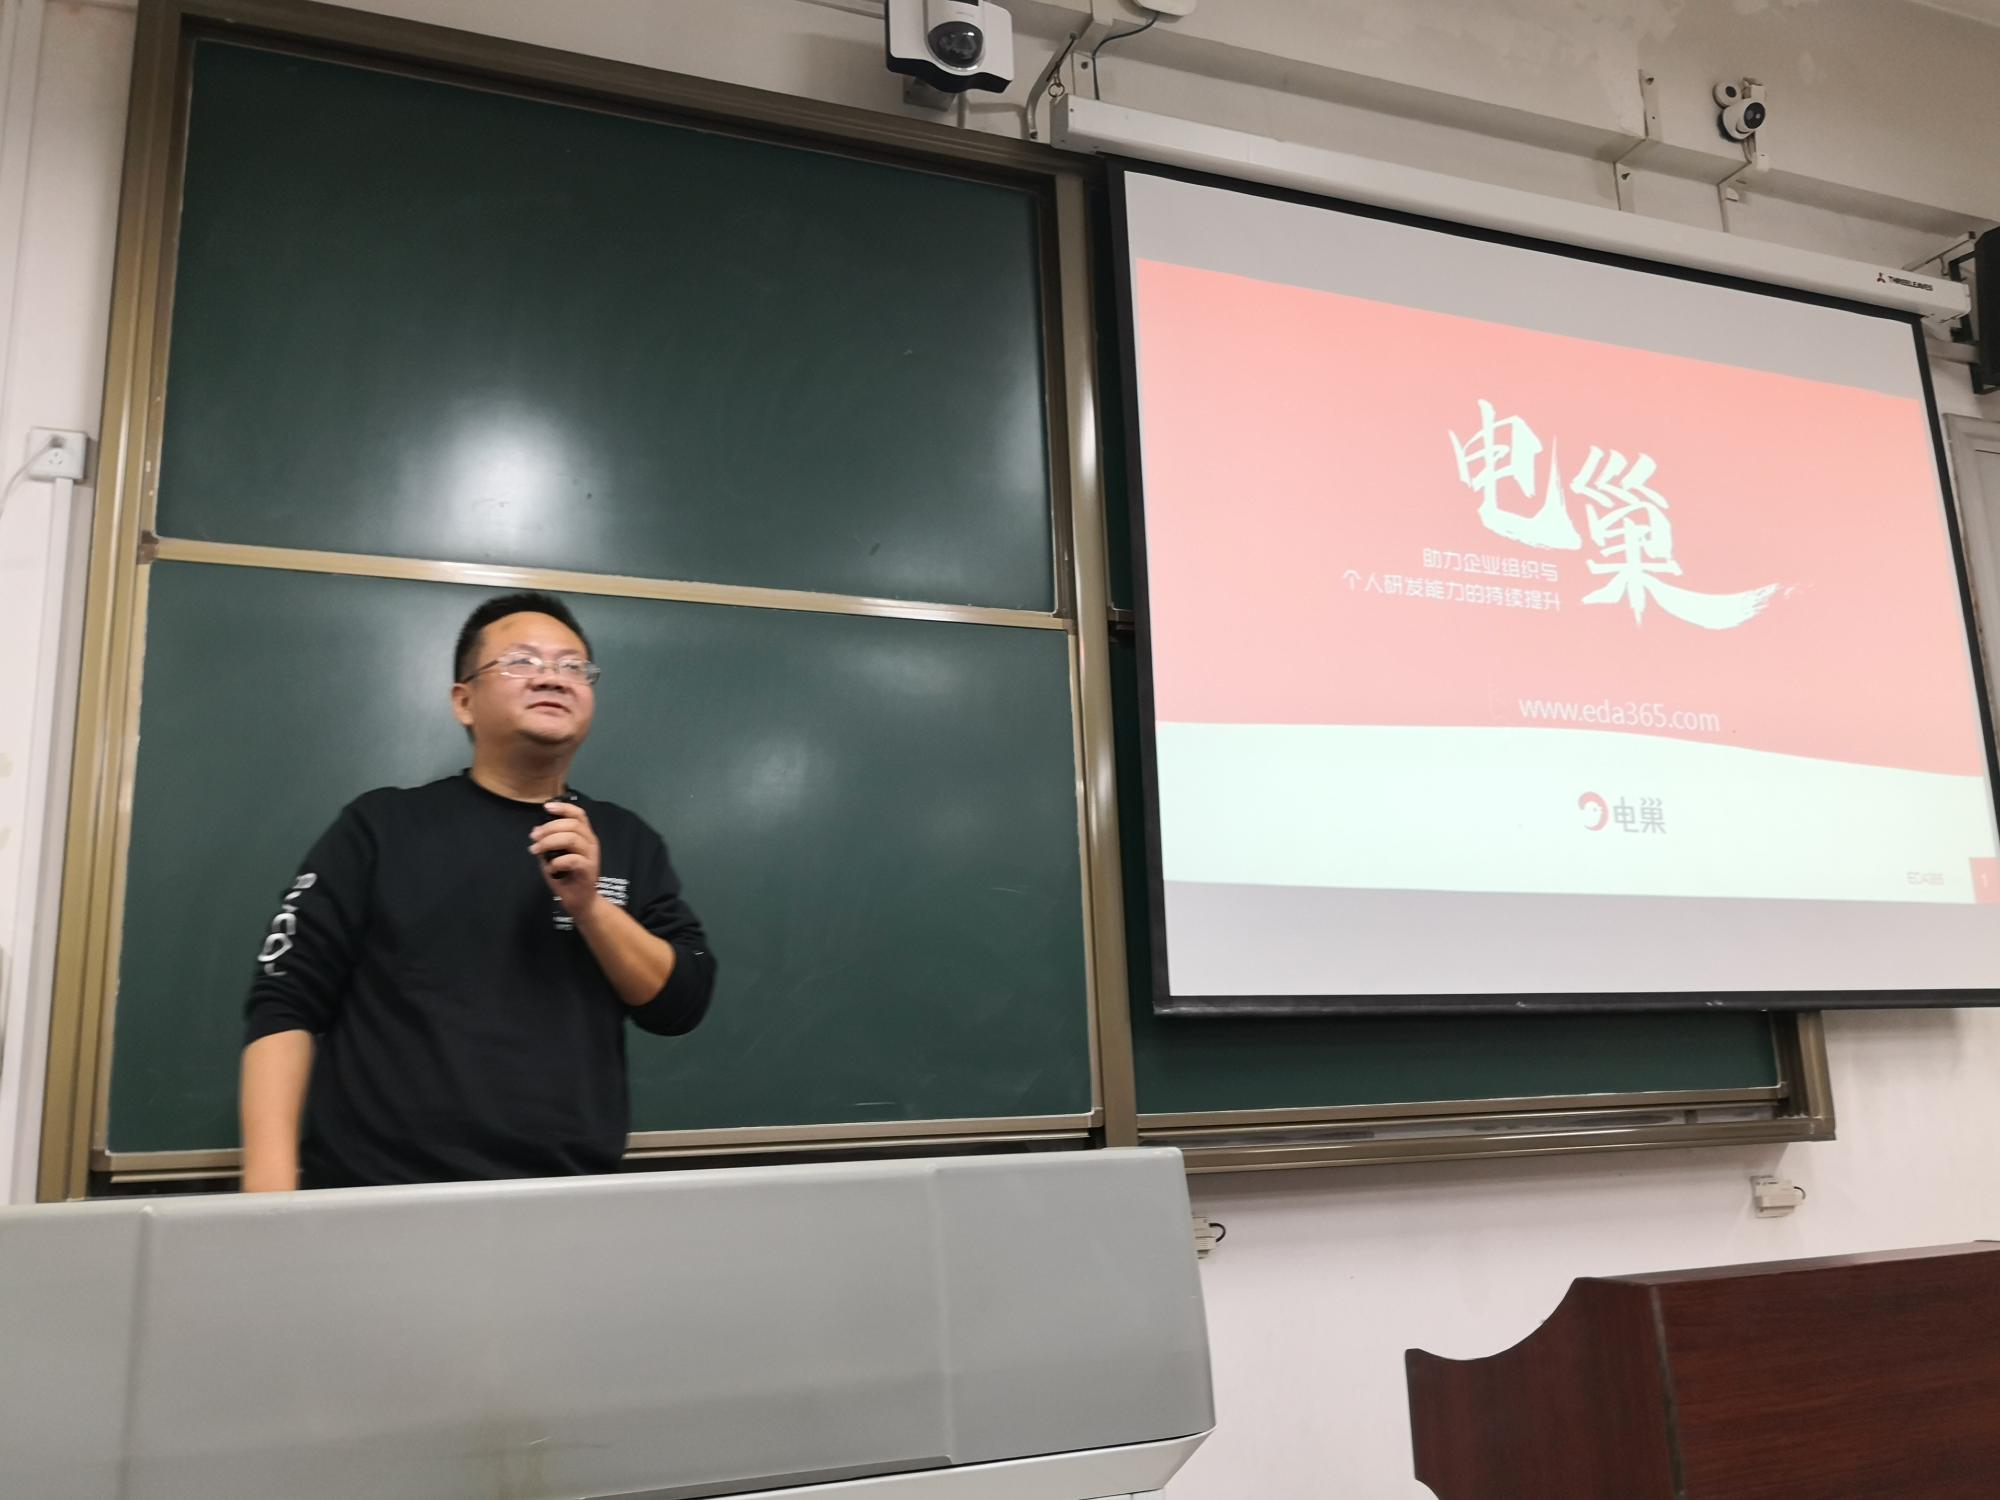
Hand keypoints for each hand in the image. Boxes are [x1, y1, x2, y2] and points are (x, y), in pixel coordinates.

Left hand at [531, 800, 601, 915]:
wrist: (581, 901)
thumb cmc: (567, 878)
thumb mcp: (554, 857)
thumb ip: (548, 845)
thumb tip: (536, 832)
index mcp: (584, 836)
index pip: (578, 815)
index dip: (563, 808)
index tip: (546, 807)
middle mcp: (590, 843)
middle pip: (573, 824)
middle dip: (550, 828)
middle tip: (534, 837)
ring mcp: (591, 856)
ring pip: (572, 839)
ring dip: (550, 842)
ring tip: (536, 850)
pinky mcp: (589, 870)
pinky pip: (572, 859)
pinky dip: (557, 862)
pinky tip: (550, 868)